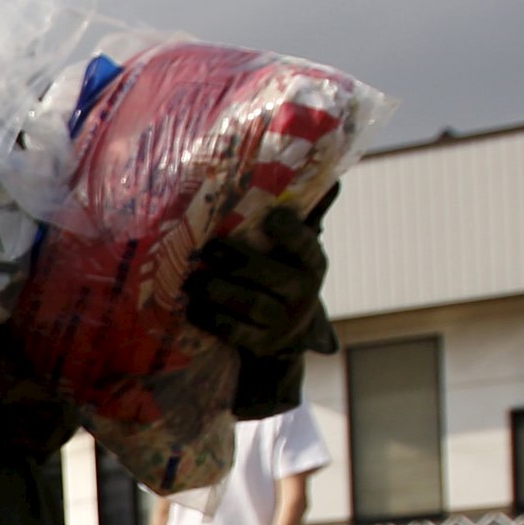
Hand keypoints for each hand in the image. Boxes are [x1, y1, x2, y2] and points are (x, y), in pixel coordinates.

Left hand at [185, 199, 329, 356]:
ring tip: (190, 279)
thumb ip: (300, 220)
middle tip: (206, 250)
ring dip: (215, 289)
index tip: (270, 216)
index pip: (305, 244)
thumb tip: (333, 180)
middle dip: (235, 260)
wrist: (284, 335)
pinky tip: (191, 306)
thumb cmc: (282, 277)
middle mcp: (304, 292)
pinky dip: (209, 317)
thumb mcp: (294, 253)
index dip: (289, 231)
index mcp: (312, 263)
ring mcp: (284, 322)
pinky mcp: (262, 344)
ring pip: (248, 303)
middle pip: (269, 275)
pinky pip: (232, 330)